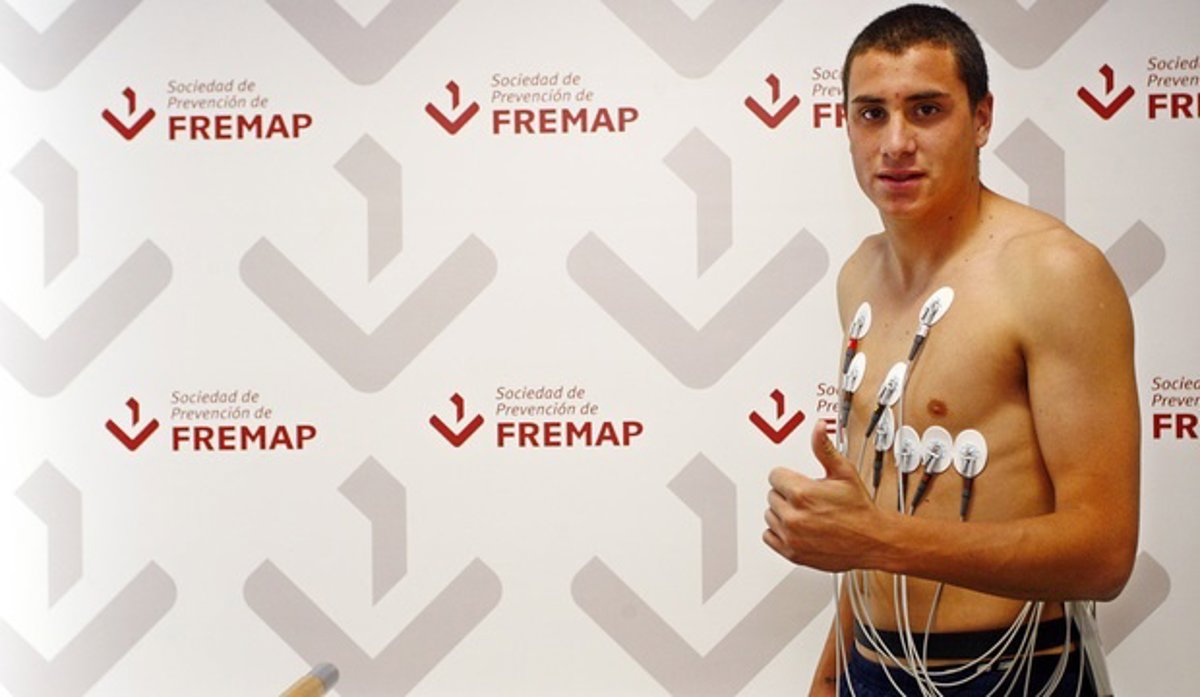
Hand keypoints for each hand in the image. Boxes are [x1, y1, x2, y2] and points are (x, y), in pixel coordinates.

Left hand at [763, 422, 886, 571]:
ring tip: (805, 513)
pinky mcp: (791, 552)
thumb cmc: (860, 510)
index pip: (775, 476)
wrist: (872, 540)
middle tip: (808, 499)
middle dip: (787, 494)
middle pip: (772, 495)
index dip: (789, 477)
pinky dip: (779, 532)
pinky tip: (797, 528)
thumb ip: (824, 449)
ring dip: (783, 512)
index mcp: (802, 493)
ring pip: (770, 515)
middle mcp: (793, 516)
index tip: (800, 482)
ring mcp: (791, 536)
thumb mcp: (844, 473)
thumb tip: (817, 428)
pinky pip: (768, 536)